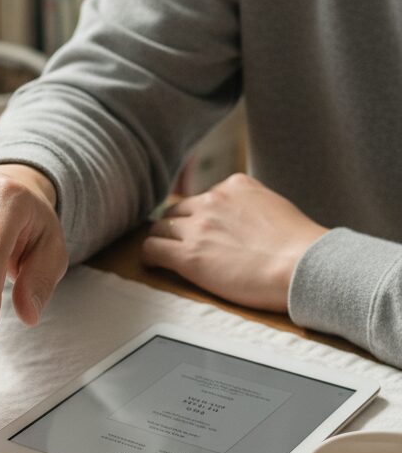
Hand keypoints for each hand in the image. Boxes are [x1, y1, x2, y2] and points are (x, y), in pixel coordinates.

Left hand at [142, 172, 326, 310]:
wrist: (304, 267)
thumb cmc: (300, 248)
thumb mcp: (275, 208)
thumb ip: (251, 207)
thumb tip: (243, 220)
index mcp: (235, 185)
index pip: (202, 197)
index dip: (198, 217)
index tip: (200, 230)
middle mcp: (212, 200)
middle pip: (177, 211)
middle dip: (178, 228)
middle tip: (181, 245)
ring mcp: (197, 227)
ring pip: (160, 229)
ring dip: (163, 241)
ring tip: (165, 256)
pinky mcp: (187, 254)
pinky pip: (151, 249)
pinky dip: (149, 257)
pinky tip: (154, 265)